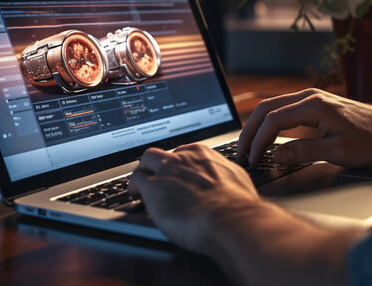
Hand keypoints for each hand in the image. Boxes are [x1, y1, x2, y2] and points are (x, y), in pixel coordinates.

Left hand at [129, 144, 259, 253]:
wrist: (229, 218)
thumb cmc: (238, 205)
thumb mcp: (237, 180)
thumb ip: (225, 176)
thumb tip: (228, 181)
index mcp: (202, 154)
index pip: (182, 153)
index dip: (177, 166)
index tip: (176, 175)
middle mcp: (182, 158)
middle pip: (161, 154)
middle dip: (157, 165)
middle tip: (156, 178)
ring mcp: (166, 171)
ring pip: (146, 161)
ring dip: (144, 173)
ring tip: (141, 185)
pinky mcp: (152, 187)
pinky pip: (135, 180)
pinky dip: (133, 187)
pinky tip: (135, 195)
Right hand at [237, 88, 371, 167]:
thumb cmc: (369, 140)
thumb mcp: (337, 152)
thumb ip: (304, 152)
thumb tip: (276, 154)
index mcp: (313, 105)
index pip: (273, 120)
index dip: (258, 141)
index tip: (252, 158)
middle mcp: (308, 96)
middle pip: (265, 109)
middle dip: (249, 132)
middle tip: (240, 153)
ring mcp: (310, 97)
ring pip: (271, 106)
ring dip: (256, 126)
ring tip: (247, 146)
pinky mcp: (312, 103)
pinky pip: (281, 108)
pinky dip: (267, 122)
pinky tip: (264, 136)